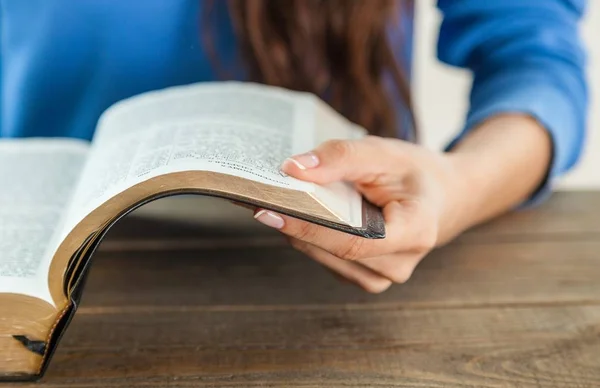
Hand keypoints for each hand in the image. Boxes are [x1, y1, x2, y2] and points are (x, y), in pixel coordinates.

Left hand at [253, 136, 468, 292]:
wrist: (441, 196)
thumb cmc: (414, 173)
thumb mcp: (384, 153)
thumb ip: (341, 158)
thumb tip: (293, 169)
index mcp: (415, 232)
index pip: (353, 241)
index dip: (309, 227)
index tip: (268, 209)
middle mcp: (399, 264)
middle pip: (334, 250)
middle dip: (293, 223)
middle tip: (255, 196)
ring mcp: (382, 276)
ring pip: (324, 257)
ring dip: (295, 230)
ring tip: (267, 201)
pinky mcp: (366, 275)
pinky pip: (327, 258)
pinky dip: (307, 235)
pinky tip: (292, 214)